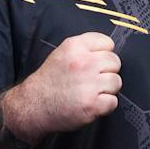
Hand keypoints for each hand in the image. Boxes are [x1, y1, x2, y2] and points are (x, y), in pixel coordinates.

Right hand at [3, 32, 121, 142]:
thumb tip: (110, 50)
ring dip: (107, 89)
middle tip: (91, 79)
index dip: (103, 54)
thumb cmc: (50, 79)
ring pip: (116, 82)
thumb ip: (85, 48)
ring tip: (90, 91)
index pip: (108, 43)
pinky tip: (91, 103)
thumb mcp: (63, 53)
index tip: (94, 62)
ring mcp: (88, 84)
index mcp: (75, 46)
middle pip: (115, 62)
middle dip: (106, 71)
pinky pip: (113, 102)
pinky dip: (105, 106)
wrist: (33, 105)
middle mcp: (83, 63)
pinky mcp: (92, 105)